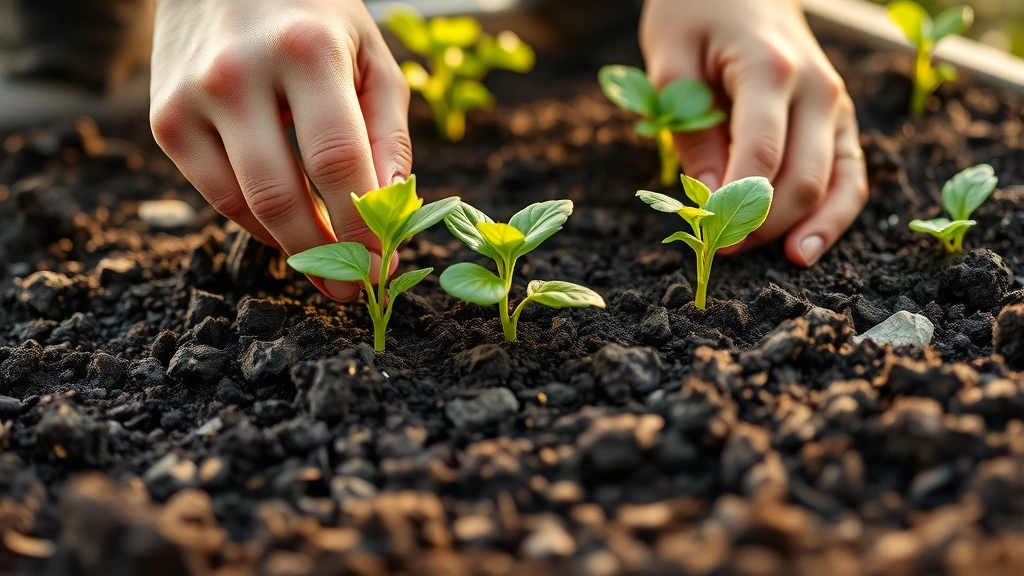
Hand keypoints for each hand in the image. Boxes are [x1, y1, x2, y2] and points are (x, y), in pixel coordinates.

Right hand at [150, 0, 410, 299]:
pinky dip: (257, 223)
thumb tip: (390, 213)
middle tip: (353, 287)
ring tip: (327, 264)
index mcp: (305, 51)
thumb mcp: (371, 57)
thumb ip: (388, 134)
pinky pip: (217, 195)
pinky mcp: (164, 120)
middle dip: (324, 256)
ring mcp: (191, 98)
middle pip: (282, 197)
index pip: (338, 162)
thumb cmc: (315, 20)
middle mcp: (237, 73)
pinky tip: (289, 228)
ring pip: (244, 206)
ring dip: (292, 248)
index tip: (384, 269)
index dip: (362, 229)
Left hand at [641, 0, 867, 266]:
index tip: (704, 233)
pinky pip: (849, 176)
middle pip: (802, 179)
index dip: (735, 204)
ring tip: (771, 260)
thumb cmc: (697, 14)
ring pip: (837, 185)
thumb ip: (688, 128)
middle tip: (719, 248)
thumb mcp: (670, 60)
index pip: (760, 154)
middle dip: (761, 225)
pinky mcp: (840, 120)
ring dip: (802, 229)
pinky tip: (806, 247)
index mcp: (770, 70)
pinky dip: (833, 216)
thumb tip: (707, 196)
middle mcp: (817, 89)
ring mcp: (836, 106)